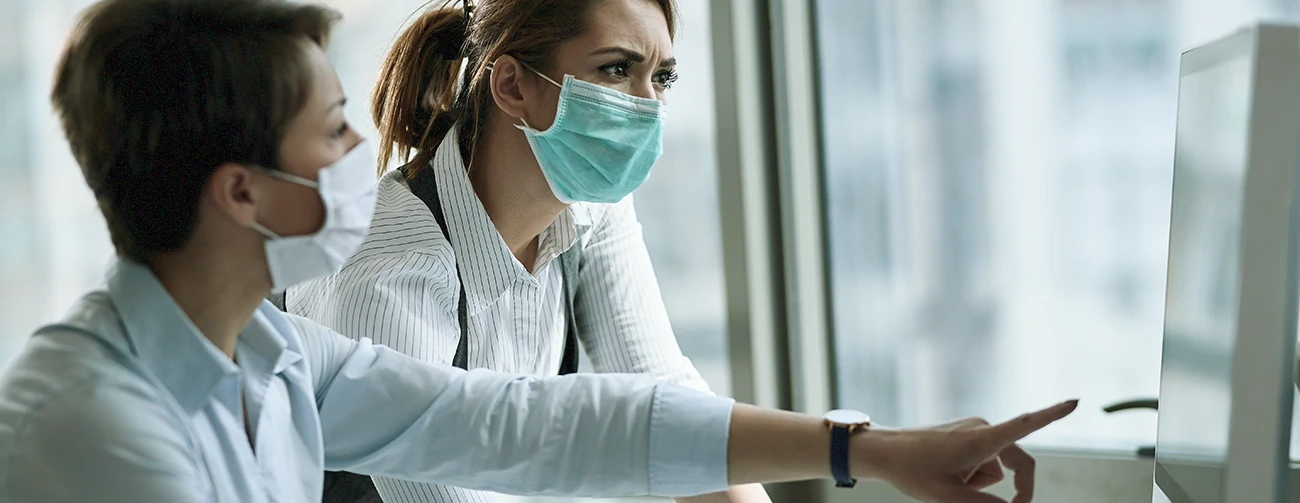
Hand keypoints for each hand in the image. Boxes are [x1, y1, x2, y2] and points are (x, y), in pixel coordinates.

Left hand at [852, 400, 1078, 502]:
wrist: (883, 452)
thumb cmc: (913, 472)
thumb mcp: (950, 498)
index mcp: (982, 439)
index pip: (1025, 424)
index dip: (1053, 415)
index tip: (1077, 401)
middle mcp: (982, 429)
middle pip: (1018, 463)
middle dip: (1016, 490)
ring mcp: (973, 430)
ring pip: (996, 468)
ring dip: (981, 483)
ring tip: (947, 480)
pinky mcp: (965, 434)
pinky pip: (982, 462)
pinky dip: (972, 474)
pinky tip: (945, 473)